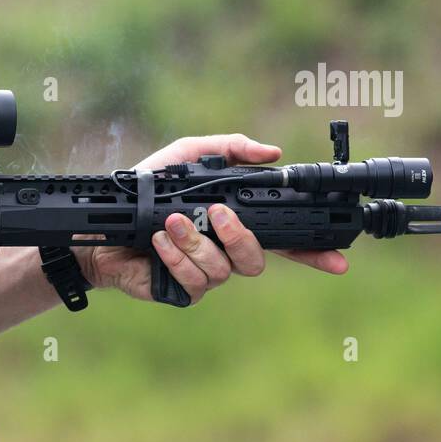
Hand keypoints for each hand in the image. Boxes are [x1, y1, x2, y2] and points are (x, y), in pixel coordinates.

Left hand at [77, 134, 348, 304]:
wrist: (102, 224)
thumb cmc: (146, 192)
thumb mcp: (184, 157)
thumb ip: (226, 150)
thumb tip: (271, 152)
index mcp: (235, 225)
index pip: (285, 241)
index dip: (314, 253)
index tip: (338, 259)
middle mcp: (225, 253)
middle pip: (257, 260)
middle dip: (240, 236)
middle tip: (217, 214)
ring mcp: (205, 275)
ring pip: (221, 269)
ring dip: (195, 242)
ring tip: (171, 222)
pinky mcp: (181, 291)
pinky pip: (191, 280)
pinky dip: (174, 256)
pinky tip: (158, 241)